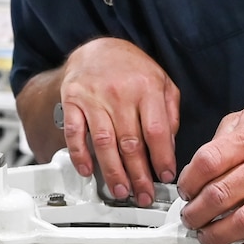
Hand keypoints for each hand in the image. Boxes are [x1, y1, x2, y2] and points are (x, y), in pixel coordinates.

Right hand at [60, 38, 179, 205]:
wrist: (97, 48)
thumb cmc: (131, 68)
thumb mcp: (162, 81)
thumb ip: (170, 112)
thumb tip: (170, 145)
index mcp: (147, 88)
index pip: (157, 131)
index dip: (162, 158)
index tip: (165, 176)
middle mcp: (120, 93)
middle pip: (131, 143)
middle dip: (138, 175)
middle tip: (143, 194)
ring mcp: (94, 97)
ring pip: (104, 142)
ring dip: (112, 172)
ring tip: (121, 190)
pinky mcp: (73, 101)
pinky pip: (75, 133)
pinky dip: (80, 155)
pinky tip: (88, 171)